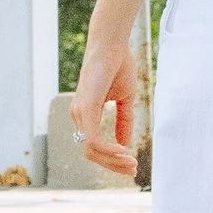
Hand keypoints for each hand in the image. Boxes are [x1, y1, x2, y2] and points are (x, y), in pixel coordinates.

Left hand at [69, 32, 139, 179]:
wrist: (113, 44)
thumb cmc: (118, 66)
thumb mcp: (124, 99)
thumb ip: (123, 122)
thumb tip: (124, 144)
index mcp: (86, 114)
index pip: (94, 147)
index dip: (112, 159)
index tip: (132, 164)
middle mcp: (78, 115)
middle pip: (91, 153)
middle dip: (113, 165)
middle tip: (133, 169)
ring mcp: (80, 112)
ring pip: (91, 150)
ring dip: (113, 160)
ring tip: (131, 162)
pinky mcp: (85, 107)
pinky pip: (93, 139)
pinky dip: (108, 150)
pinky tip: (123, 151)